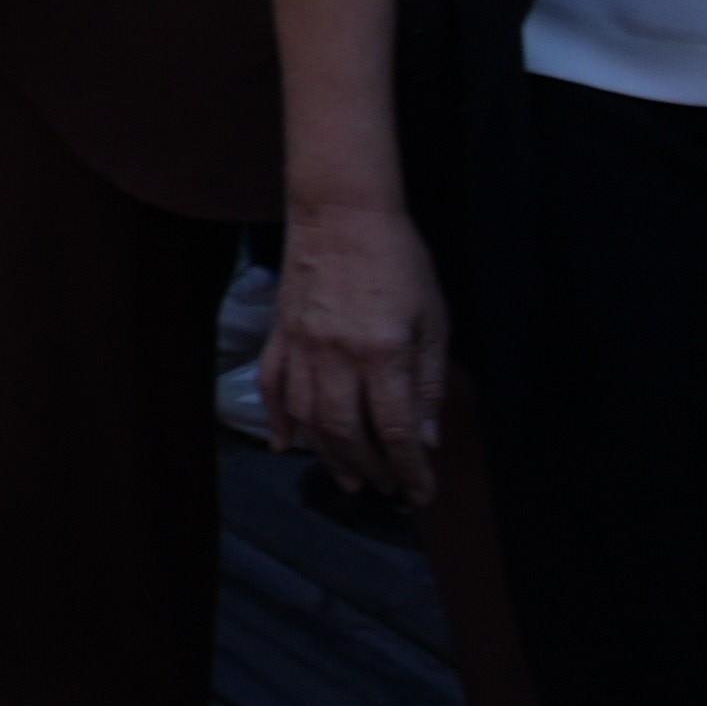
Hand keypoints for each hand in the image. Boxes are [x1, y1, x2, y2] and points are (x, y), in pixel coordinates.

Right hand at [270, 204, 449, 502]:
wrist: (341, 212)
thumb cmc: (398, 261)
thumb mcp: (433, 320)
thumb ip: (428, 382)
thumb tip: (425, 438)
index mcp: (382, 352)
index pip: (395, 429)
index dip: (410, 469)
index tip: (422, 493)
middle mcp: (336, 355)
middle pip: (347, 431)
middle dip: (371, 468)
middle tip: (389, 488)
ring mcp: (301, 345)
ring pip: (308, 416)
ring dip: (328, 454)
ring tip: (349, 479)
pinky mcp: (281, 333)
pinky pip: (273, 384)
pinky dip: (277, 418)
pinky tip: (286, 444)